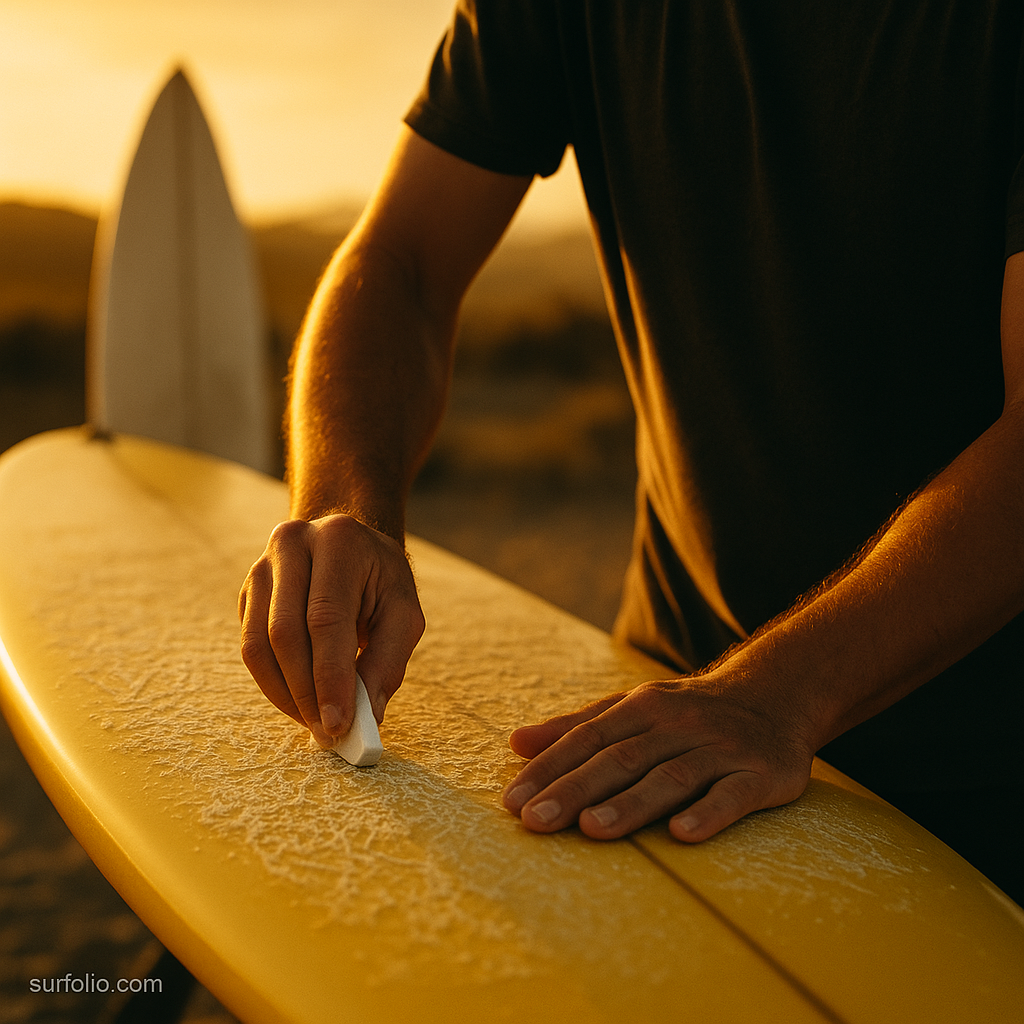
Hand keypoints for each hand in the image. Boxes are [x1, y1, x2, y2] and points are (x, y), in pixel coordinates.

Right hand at [238, 514, 424, 745]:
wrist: (350, 545)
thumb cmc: (381, 581)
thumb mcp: (403, 612)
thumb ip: (388, 661)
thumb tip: (366, 717)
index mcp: (339, 540)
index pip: (326, 618)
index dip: (329, 676)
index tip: (338, 723)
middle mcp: (292, 545)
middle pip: (285, 632)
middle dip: (305, 692)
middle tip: (327, 733)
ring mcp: (262, 566)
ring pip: (257, 644)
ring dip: (285, 694)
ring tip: (314, 722)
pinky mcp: (247, 591)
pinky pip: (250, 646)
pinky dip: (274, 682)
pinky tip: (300, 700)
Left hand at [501, 672, 816, 841]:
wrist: (776, 695)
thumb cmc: (688, 712)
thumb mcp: (633, 708)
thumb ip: (577, 726)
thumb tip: (516, 742)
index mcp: (643, 707)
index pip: (588, 738)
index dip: (550, 768)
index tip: (513, 801)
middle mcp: (678, 724)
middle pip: (621, 758)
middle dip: (575, 789)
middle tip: (535, 821)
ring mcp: (720, 748)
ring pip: (670, 777)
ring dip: (630, 804)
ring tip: (590, 829)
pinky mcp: (761, 774)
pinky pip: (733, 795)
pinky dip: (708, 813)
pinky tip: (682, 834)